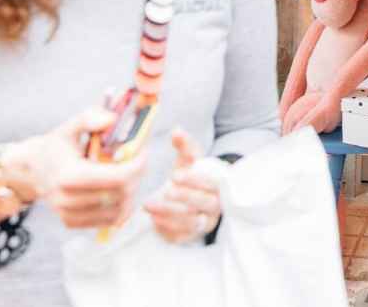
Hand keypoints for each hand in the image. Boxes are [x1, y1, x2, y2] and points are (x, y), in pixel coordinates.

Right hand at [9, 106, 146, 230]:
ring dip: (131, 192)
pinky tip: (117, 190)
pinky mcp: (71, 223)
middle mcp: (67, 199)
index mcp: (68, 175)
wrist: (31, 170)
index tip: (143, 152)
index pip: (118, 178)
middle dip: (137, 176)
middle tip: (138, 161)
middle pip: (121, 194)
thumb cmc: (55, 146)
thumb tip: (112, 120)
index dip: (137, 165)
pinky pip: (107, 221)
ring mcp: (68, 214)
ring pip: (118, 211)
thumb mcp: (70, 127)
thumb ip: (90, 119)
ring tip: (128, 175)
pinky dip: (119, 207)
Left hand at [144, 128, 223, 243]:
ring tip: (148, 205)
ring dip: (169, 212)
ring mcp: (204, 222)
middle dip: (184, 196)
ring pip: (190, 220)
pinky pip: (181, 235)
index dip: (194, 180)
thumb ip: (184, 146)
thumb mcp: (189, 162)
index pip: (212, 182)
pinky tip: (153, 220)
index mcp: (218, 185)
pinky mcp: (191, 236)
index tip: (175, 174)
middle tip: (166, 190)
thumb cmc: (190, 179)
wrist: (190, 204)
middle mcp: (215, 206)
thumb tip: (176, 130)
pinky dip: (167, 227)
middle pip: (203, 202)